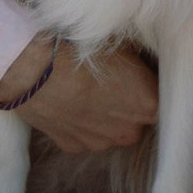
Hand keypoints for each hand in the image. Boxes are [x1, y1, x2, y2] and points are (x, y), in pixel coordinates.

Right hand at [0, 34, 158, 152]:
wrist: (34, 68)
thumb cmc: (80, 50)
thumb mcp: (120, 46)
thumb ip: (138, 64)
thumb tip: (142, 62)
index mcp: (148, 104)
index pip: (158, 99)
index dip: (146, 87)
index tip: (136, 76)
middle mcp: (129, 130)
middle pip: (135, 120)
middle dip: (126, 106)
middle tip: (109, 83)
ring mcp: (100, 142)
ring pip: (108, 131)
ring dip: (101, 117)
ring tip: (83, 91)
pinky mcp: (73, 147)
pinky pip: (82, 136)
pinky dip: (77, 123)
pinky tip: (66, 102)